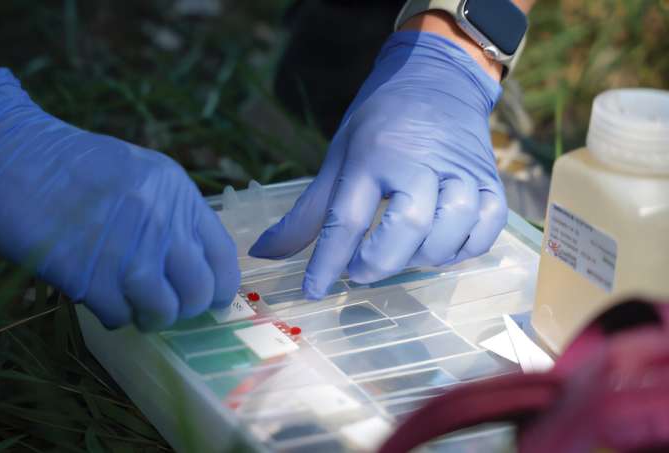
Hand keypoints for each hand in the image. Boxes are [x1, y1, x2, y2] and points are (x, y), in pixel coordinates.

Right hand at [0, 68, 239, 328]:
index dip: (218, 287)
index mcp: (176, 191)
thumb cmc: (70, 164)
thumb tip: (190, 265)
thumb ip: (169, 212)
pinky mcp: (88, 274)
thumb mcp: (137, 174)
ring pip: (163, 310)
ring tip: (131, 306)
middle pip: (198, 291)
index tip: (209, 300)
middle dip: (184, 308)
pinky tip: (98, 296)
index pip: (222, 256)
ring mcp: (125, 248)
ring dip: (148, 317)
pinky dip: (111, 314)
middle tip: (163, 305)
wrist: (7, 152)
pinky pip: (118, 315)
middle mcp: (160, 220)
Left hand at [249, 32, 506, 297]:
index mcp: (372, 154)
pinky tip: (439, 248)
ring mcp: (461, 169)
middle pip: (409, 225)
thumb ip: (305, 214)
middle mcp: (419, 160)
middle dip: (380, 262)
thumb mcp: (337, 158)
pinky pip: (488, 226)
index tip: (314, 290)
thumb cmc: (378, 125)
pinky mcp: (491, 179)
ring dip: (424, 257)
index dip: (328, 262)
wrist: (435, 78)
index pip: (347, 217)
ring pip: (453, 227)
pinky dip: (465, 248)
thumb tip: (264, 253)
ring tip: (400, 256)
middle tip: (359, 271)